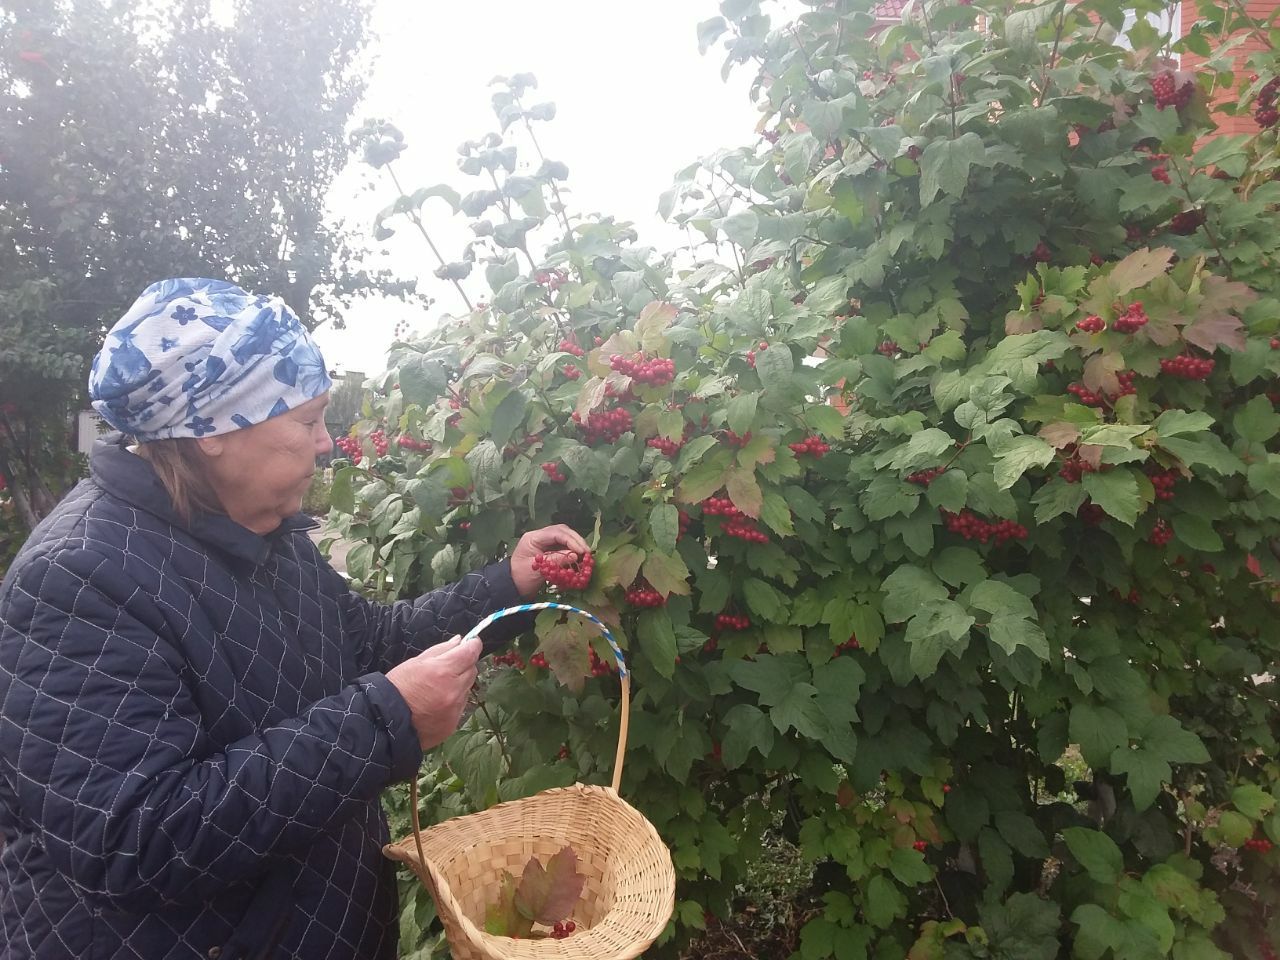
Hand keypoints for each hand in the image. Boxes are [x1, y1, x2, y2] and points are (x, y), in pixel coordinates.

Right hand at [385, 634, 482, 749]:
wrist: (387, 722)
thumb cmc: (398, 688)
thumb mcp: (415, 662)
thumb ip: (441, 649)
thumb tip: (460, 641)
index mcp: (443, 671)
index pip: (470, 653)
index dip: (473, 645)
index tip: (472, 642)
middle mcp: (453, 690)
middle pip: (472, 670)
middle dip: (465, 664)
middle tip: (450, 665)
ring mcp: (455, 709)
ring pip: (468, 688)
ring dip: (459, 683)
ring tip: (439, 686)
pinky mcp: (453, 723)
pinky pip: (461, 706)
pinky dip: (454, 700)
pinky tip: (438, 702)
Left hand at [510, 524, 590, 596]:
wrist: (511, 587)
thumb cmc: (521, 578)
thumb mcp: (538, 570)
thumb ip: (556, 561)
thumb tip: (576, 556)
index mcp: (533, 537)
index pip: (556, 533)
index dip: (571, 540)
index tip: (582, 551)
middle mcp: (539, 536)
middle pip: (562, 531)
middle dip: (576, 540)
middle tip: (587, 552)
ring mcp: (544, 542)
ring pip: (564, 537)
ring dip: (575, 545)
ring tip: (585, 555)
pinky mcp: (548, 550)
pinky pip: (562, 546)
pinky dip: (571, 551)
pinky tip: (578, 558)